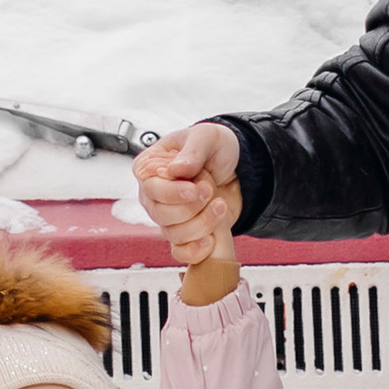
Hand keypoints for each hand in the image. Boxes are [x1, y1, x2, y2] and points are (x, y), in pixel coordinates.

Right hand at [134, 121, 240, 264]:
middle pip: (161, 214)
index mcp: (149, 168)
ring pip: (173, 233)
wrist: (239, 167)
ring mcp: (167, 216)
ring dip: (202, 223)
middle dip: (192, 207)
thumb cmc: (214, 148)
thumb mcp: (206, 137)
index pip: (150, 188)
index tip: (196, 188)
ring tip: (219, 204)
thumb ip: (192, 151)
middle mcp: (153, 195)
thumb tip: (175, 170)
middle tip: (210, 190)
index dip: (174, 192)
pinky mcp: (183, 232)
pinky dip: (195, 250)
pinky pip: (180, 251)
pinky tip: (210, 239)